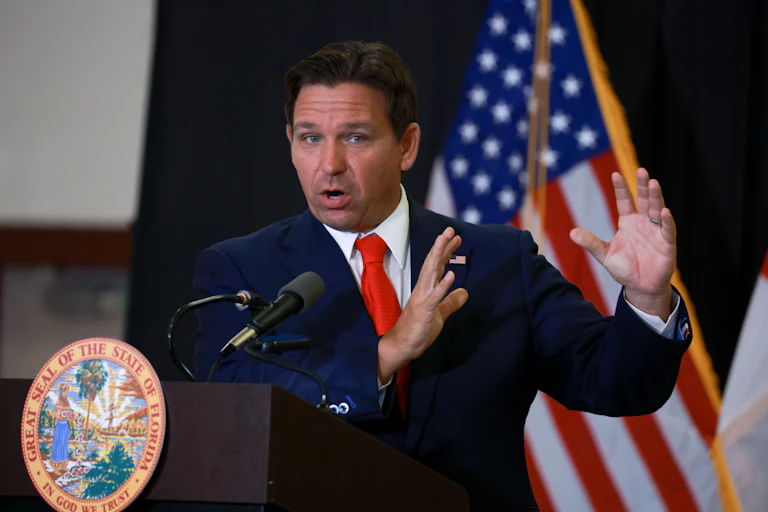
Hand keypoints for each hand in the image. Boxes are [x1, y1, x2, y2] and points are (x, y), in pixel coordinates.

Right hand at [377, 227, 468, 381]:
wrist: (402, 346)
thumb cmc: (418, 330)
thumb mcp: (440, 314)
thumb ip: (451, 303)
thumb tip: (465, 292)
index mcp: (426, 289)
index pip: (437, 266)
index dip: (446, 252)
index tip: (455, 238)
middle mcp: (423, 289)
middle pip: (432, 263)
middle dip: (441, 246)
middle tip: (450, 230)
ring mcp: (422, 298)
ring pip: (430, 273)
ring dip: (439, 256)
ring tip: (446, 241)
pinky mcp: (424, 310)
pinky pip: (435, 296)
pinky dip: (443, 285)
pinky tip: (451, 275)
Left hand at [569, 168, 675, 319]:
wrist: (640, 286)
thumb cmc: (624, 268)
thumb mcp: (605, 255)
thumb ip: (591, 243)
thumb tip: (572, 232)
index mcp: (628, 222)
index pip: (625, 201)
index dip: (621, 188)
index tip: (615, 174)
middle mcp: (643, 223)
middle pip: (644, 200)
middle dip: (643, 185)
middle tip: (641, 170)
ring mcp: (656, 231)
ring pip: (657, 210)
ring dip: (656, 197)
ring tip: (654, 182)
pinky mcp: (667, 244)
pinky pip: (668, 230)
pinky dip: (667, 221)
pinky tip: (665, 211)